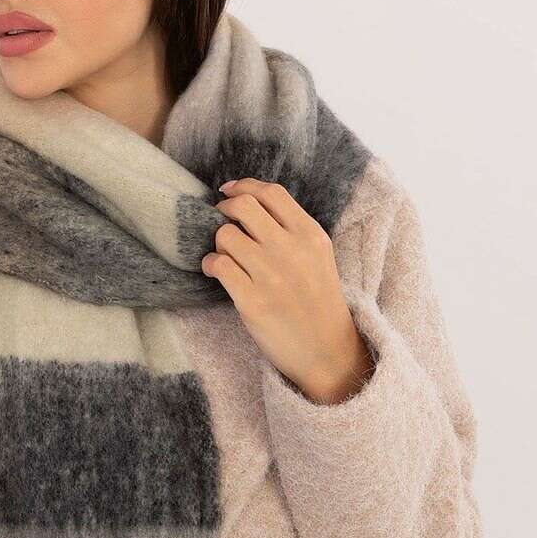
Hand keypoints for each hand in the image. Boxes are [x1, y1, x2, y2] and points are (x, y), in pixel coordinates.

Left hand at [202, 178, 374, 402]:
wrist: (326, 350)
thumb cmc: (317, 301)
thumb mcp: (318, 256)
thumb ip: (291, 229)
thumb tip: (247, 201)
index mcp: (310, 235)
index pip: (271, 193)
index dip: (244, 187)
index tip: (229, 192)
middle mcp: (291, 250)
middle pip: (243, 207)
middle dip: (224, 209)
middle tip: (220, 221)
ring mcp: (271, 275)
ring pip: (226, 235)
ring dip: (218, 242)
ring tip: (224, 255)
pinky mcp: (252, 301)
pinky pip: (218, 265)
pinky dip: (210, 265)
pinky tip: (217, 272)